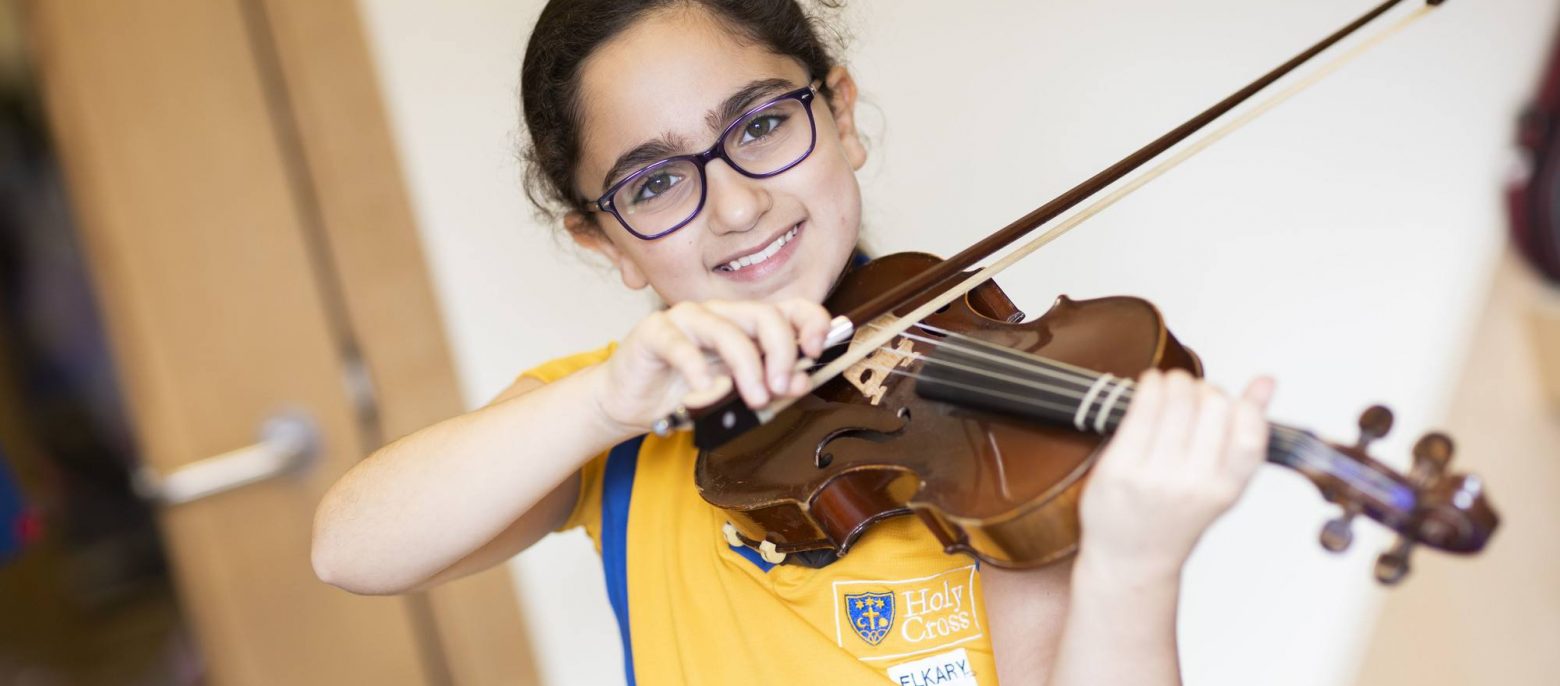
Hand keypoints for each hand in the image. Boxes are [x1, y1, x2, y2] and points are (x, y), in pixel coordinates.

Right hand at [588, 299, 832, 433]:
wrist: (631, 404)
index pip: (790, 309)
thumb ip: (771, 391)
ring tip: (754, 399)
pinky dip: (698, 369)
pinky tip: (705, 389)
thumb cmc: (684, 397)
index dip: (811, 322)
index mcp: (746, 326)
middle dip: (781, 352)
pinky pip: (682, 346)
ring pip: (727, 331)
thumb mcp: (738, 400)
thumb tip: (804, 381)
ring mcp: (687, 318)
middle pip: (764, 315)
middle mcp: (721, 314)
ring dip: (747, 367)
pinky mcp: (655, 331)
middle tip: (782, 387)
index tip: (817, 351)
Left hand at [1077, 369, 1273, 578]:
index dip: (1245, 403)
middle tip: (1193, 393)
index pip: (1250, 433)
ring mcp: (1154, 478)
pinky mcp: (1119, 469)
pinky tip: (1150, 384)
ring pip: (1177, 400)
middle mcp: (1192, 485)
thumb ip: (1243, 435)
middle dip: (1205, 389)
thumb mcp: (1220, 485)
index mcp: (1225, 490)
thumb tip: (1267, 380)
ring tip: (1171, 385)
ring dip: (1176, 381)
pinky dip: (1149, 386)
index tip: (1229, 401)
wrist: (1130, 559)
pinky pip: (1141, 410)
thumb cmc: (1177, 517)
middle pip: (1213, 406)